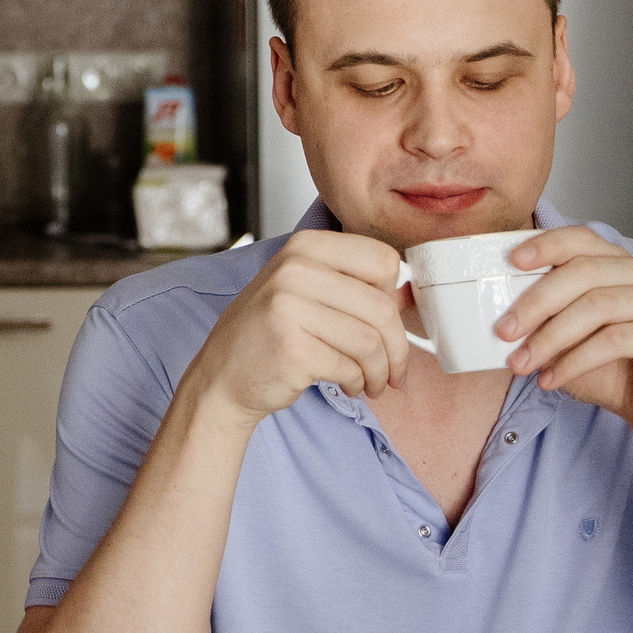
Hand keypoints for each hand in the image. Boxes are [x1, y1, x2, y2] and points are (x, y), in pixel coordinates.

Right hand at [183, 229, 415, 418]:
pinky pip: (351, 367)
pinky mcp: (292, 349)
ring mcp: (289, 308)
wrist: (222, 376)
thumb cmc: (270, 334)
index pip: (384, 261)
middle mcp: (295, 269)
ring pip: (370, 342)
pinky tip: (347, 385)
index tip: (386, 323)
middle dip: (397, 349)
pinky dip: (357, 383)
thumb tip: (410, 296)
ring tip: (371, 382)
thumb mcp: (306, 291)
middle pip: (382, 308)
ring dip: (379, 372)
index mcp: (305, 246)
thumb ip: (352, 285)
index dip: (394, 298)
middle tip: (393, 370)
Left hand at [502, 226, 632, 450]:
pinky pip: (616, 339)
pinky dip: (575, 361)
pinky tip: (552, 378)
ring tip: (523, 363)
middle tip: (505, 331)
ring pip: (598, 306)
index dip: (547, 245)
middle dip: (537, 303)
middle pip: (584, 272)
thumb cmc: (609, 371)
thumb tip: (501, 314)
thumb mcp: (564, 341)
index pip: (582, 240)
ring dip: (551, 338)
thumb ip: (543, 319)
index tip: (513, 262)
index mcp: (619, 265)